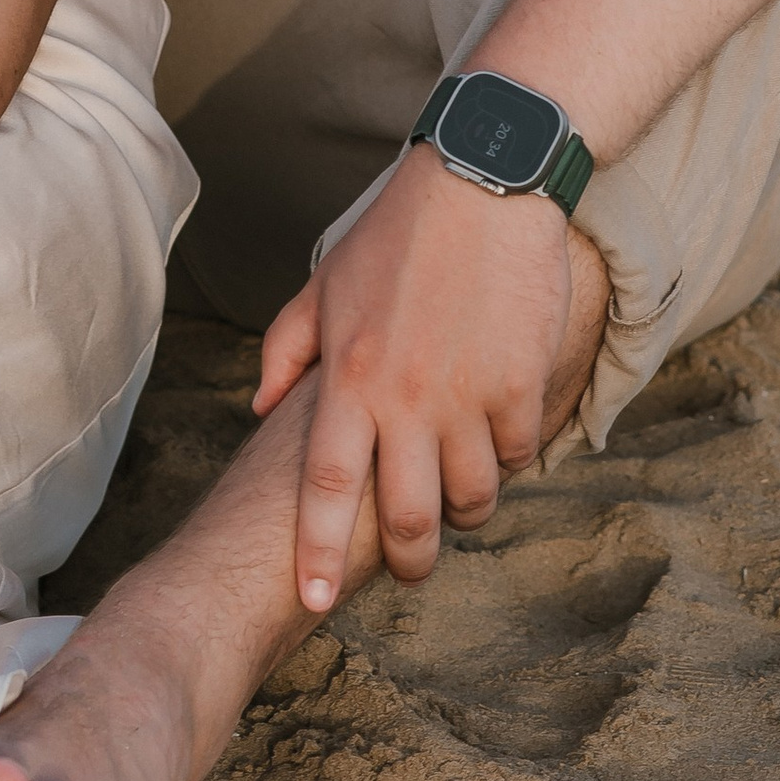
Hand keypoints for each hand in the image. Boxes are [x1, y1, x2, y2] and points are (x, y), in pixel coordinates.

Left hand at [252, 146, 571, 614]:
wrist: (484, 181)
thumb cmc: (397, 233)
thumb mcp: (325, 285)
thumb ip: (286, 351)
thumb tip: (256, 408)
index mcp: (349, 377)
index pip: (324, 485)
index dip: (315, 551)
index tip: (310, 600)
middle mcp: (407, 397)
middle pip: (407, 517)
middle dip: (408, 560)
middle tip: (408, 568)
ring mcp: (469, 395)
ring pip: (473, 497)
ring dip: (465, 508)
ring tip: (456, 493)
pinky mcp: (524, 383)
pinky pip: (520, 454)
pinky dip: (510, 458)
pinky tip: (498, 437)